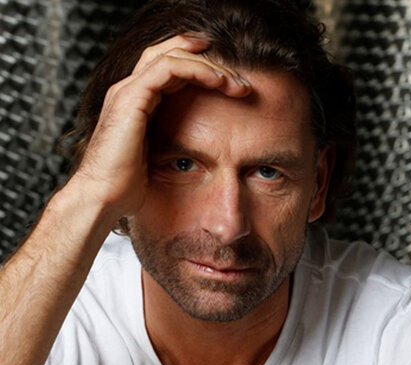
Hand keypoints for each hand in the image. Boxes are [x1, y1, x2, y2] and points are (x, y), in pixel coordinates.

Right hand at [70, 35, 250, 218]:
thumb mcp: (160, 160)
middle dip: (209, 61)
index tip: (231, 81)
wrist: (103, 197)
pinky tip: (219, 82)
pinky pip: (168, 68)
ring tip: (236, 82)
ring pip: (172, 56)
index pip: (170, 68)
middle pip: (171, 54)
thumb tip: (205, 158)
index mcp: (138, 103)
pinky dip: (197, 69)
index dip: (201, 67)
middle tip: (240, 81)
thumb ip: (175, 146)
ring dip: (209, 65)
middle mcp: (130, 90)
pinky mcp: (130, 97)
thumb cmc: (128, 187)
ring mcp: (127, 91)